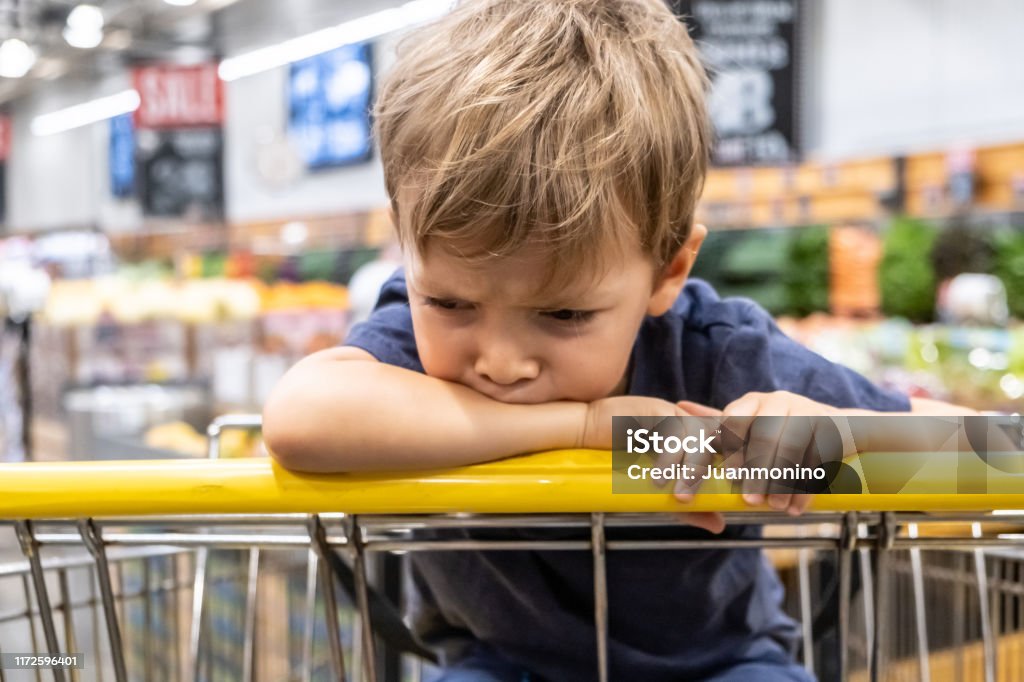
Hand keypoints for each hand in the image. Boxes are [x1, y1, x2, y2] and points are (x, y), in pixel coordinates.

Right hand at [580, 396, 727, 533]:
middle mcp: (688, 423)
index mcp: (695, 439)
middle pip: (717, 440)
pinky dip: (670, 456)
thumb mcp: (659, 490)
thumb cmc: (620, 463)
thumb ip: (688, 507)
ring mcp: (673, 414)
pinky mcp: (657, 408)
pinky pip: (673, 429)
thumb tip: (718, 524)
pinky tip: (659, 477)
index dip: (733, 463)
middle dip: (710, 473)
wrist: (585, 437)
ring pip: (698, 435)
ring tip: (678, 496)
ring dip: (691, 468)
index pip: (726, 446)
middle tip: (692, 501)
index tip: (727, 489)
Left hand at [677, 392, 855, 516]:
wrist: (839, 428)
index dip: (728, 450)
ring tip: (773, 507)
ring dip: (780, 482)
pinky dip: (805, 488)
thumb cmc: (783, 430)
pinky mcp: (830, 428)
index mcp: (753, 402)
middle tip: (748, 500)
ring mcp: (806, 412)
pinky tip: (795, 508)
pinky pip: (816, 459)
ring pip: (790, 448)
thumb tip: (679, 406)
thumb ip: (720, 421)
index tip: (729, 477)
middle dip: (755, 472)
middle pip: (763, 436)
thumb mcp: (751, 423)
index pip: (733, 421)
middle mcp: (778, 402)